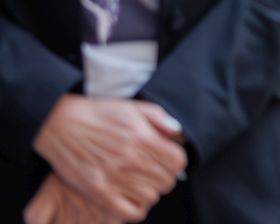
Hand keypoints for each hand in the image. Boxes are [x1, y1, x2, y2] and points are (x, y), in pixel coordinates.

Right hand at [33, 96, 185, 220]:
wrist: (60, 124)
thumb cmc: (98, 114)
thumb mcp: (133, 107)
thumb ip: (160, 118)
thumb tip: (178, 133)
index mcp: (143, 138)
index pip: (178, 162)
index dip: (176, 162)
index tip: (167, 161)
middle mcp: (132, 159)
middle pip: (167, 181)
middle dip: (164, 176)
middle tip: (153, 172)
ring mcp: (115, 178)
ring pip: (151, 197)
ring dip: (150, 192)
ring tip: (140, 184)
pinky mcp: (98, 192)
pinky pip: (130, 212)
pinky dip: (135, 209)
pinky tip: (131, 198)